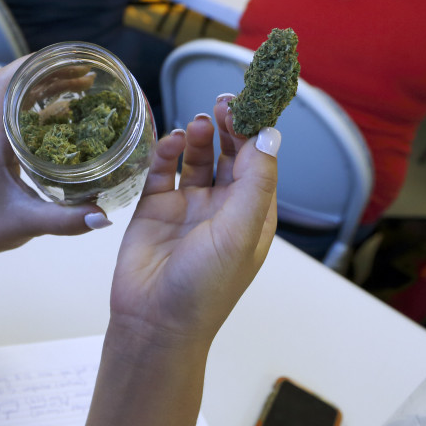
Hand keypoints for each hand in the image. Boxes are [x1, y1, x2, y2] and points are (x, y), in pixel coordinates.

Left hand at [0, 59, 102, 257]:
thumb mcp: (29, 223)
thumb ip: (66, 220)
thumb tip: (104, 216)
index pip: (3, 85)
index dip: (30, 64)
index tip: (64, 59)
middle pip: (15, 82)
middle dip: (49, 70)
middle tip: (86, 72)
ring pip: (19, 94)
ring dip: (49, 83)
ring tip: (85, 84)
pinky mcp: (2, 143)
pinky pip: (22, 111)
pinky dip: (46, 102)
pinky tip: (72, 109)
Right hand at [108, 97, 279, 345]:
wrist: (154, 323)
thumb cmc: (206, 287)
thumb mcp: (241, 231)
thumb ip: (257, 181)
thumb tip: (271, 135)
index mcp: (252, 215)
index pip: (259, 162)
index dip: (254, 132)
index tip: (247, 104)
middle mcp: (223, 208)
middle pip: (230, 155)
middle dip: (227, 127)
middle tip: (220, 103)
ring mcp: (188, 207)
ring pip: (198, 159)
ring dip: (200, 137)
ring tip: (197, 124)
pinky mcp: (155, 209)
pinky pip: (163, 171)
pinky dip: (167, 152)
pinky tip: (171, 142)